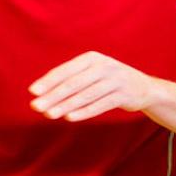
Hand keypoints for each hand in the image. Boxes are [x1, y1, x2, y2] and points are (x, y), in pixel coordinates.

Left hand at [28, 51, 157, 120]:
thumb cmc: (108, 80)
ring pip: (85, 95)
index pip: (65, 70)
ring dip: (65, 106)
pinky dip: (84, 112)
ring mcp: (115, 80)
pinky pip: (100, 105)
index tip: (32, 92)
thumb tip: (42, 93)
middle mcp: (103, 66)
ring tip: (49, 114)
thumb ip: (71, 79)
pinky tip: (69, 117)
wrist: (143, 87)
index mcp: (91, 58)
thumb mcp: (92, 73)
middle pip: (73, 83)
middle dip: (53, 96)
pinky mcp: (124, 95)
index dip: (48, 81)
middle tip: (36, 106)